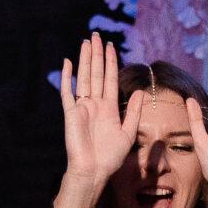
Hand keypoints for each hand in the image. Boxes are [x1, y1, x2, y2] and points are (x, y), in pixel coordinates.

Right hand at [59, 31, 143, 196]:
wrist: (93, 171)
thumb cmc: (110, 157)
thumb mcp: (128, 133)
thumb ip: (133, 112)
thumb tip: (140, 92)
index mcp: (108, 108)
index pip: (110, 79)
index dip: (111, 63)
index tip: (111, 47)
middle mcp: (95, 104)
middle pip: (96, 74)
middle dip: (97, 54)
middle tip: (97, 36)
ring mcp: (82, 107)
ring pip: (84, 78)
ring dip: (85, 59)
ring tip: (86, 42)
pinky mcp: (71, 113)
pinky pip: (68, 91)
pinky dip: (68, 77)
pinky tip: (68, 62)